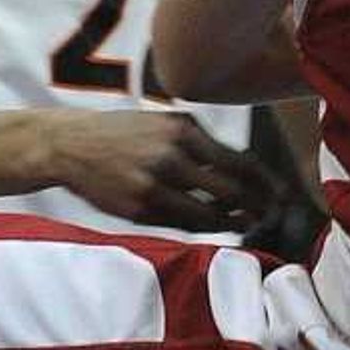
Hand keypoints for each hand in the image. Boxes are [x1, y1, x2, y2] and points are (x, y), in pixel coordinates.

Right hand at [46, 108, 275, 231]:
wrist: (70, 146)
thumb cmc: (126, 133)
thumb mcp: (166, 123)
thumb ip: (202, 143)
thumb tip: (244, 169)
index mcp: (182, 132)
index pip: (239, 163)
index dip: (265, 182)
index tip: (279, 193)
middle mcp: (170, 159)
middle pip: (230, 192)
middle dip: (257, 207)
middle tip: (270, 214)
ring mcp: (153, 187)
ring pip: (206, 215)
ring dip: (232, 222)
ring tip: (248, 223)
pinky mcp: (138, 210)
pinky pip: (181, 224)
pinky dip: (203, 226)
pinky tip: (215, 224)